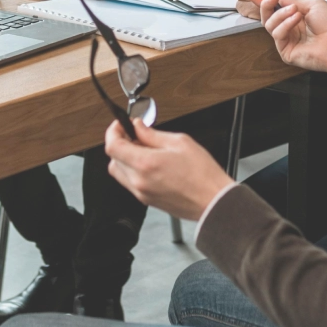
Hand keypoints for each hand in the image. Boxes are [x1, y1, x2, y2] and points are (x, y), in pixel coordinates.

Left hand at [103, 118, 233, 221]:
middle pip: (113, 159)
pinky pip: (129, 182)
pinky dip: (132, 170)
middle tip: (135, 135)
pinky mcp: (146, 200)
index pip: (113, 146)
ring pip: (119, 172)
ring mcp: (141, 193)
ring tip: (144, 150)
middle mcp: (138, 181)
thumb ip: (152, 134)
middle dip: (120, 143)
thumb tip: (138, 127)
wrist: (214, 202)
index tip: (121, 125)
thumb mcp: (179, 142)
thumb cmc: (202, 174)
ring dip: (125, 158)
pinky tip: (149, 164)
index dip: (113, 132)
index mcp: (145, 164)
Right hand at [256, 0, 326, 81]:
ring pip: (269, 25)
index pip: (274, 9)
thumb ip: (293, 1)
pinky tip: (296, 20)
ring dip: (280, 15)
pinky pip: (277, 35)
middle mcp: (289, 29)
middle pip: (267, 17)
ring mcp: (286, 41)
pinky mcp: (285, 51)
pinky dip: (285, 25)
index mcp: (295, 18)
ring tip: (295, 12)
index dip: (263, 2)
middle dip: (265, 5)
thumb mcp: (312, 5)